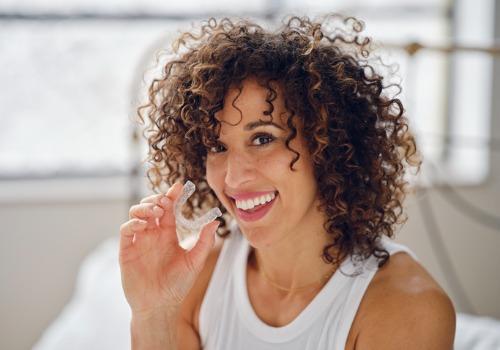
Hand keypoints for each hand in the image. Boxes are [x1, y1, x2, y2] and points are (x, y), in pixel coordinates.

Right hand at [119, 183, 218, 317]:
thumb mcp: (194, 262)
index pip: (168, 209)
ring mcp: (138, 241)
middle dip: (157, 199)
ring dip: (144, 207)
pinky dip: (133, 223)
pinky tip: (144, 225)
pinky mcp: (126, 251)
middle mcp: (152, 234)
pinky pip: (125, 230)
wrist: (160, 306)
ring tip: (156, 210)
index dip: (171, 196)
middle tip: (166, 201)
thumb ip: (204, 242)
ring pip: (136, 214)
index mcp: (167, 234)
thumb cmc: (177, 285)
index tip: (178, 186)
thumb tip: (215, 222)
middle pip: (150, 206)